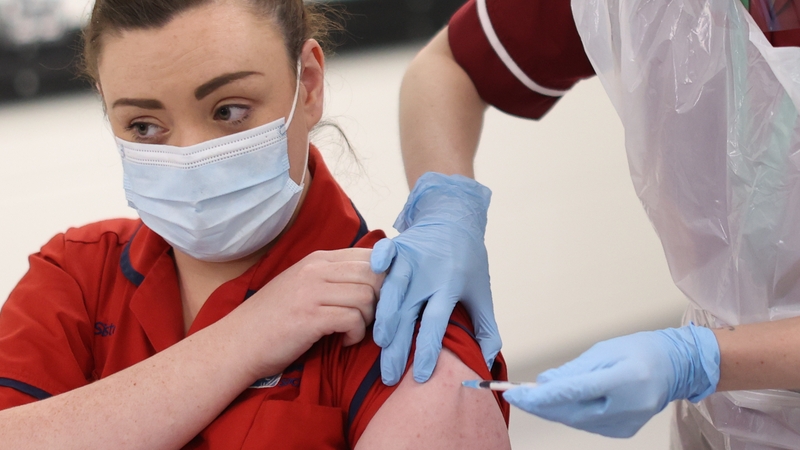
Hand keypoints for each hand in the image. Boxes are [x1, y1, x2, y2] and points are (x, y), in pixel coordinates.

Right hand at [236, 248, 383, 379]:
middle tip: (369, 317)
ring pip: (367, 296)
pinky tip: (344, 341)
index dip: (384, 277)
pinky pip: (353, 319)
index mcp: (317, 259)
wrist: (238, 342)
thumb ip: (333, 277)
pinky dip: (356, 334)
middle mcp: (316, 270)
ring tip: (352, 330)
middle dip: (381, 299)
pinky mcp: (310, 318)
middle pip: (374, 273)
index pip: (369, 255)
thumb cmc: (273, 318)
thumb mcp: (303, 285)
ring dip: (368, 319)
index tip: (380, 298)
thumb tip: (375, 278)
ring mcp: (311, 292)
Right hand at [370, 172, 499, 384]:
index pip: (436, 323)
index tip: (422, 375)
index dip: (428, 350)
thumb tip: (485, 361)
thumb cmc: (468, 261)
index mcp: (450, 286)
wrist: (455, 219)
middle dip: (398, 347)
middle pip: (408, 314)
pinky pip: (383, 255)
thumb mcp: (481, 294)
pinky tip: (364, 282)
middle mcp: (429, 273)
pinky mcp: (398, 245)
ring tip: (377, 343)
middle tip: (389, 375)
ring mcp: (411, 258)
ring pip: (391, 291)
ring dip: (383, 317)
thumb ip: (486, 329)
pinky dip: (376, 264)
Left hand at [502, 325, 719, 437]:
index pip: (573, 392)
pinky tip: (557, 404)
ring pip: (576, 422)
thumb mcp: (604, 350)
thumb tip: (544, 383)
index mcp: (624, 379)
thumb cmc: (641, 351)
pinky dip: (569, 414)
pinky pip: (587, 425)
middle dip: (538, 406)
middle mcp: (627, 406)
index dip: (541, 396)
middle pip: (571, 413)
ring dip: (551, 410)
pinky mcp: (623, 431)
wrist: (675, 367)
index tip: (516, 394)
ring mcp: (626, 423)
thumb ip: (573, 370)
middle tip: (514, 397)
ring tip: (530, 397)